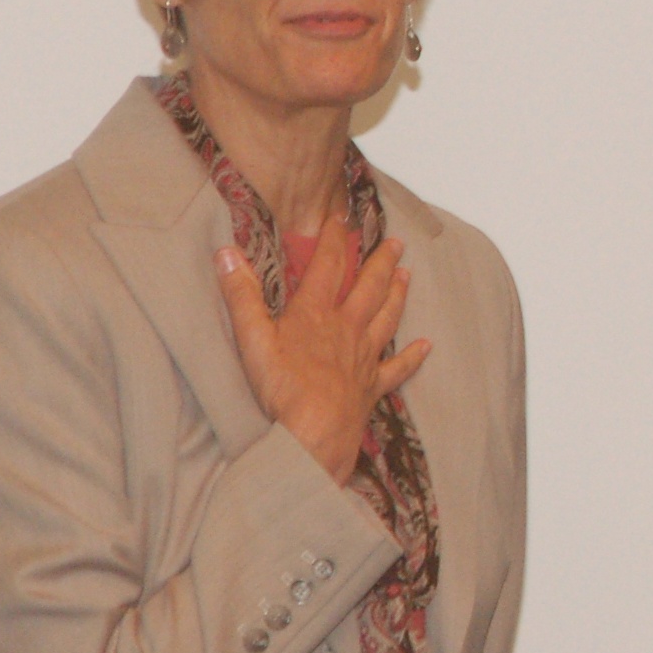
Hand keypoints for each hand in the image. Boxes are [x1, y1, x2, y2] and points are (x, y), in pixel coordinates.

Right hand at [214, 218, 430, 481]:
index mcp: (315, 314)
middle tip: (396, 243)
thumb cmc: (281, 388)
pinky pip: (397, 368)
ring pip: (387, 319)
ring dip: (397, 295)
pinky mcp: (371, 387)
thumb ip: (240, 295)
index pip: (327, 266)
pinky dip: (413, 357)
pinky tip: (426, 347)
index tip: (341, 218)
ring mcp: (363, 358)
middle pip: (369, 288)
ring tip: (407, 276)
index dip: (334, 239)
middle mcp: (346, 329)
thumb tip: (226, 253)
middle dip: (381, 262)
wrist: (312, 434)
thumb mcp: (251, 338)